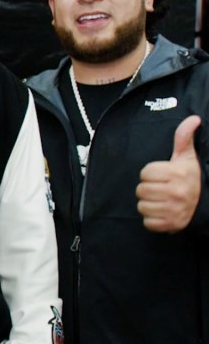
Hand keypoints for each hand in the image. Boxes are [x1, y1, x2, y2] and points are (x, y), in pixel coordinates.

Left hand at [136, 115, 201, 232]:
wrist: (205, 204)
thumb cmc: (191, 178)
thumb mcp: (188, 157)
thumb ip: (184, 138)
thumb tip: (193, 118)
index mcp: (177, 174)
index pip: (145, 173)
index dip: (151, 173)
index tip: (162, 175)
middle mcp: (176, 193)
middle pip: (141, 190)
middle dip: (148, 189)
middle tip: (161, 188)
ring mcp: (173, 210)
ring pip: (142, 206)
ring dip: (149, 204)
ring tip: (161, 200)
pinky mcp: (170, 224)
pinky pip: (148, 222)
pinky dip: (152, 219)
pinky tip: (162, 212)